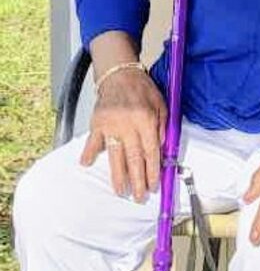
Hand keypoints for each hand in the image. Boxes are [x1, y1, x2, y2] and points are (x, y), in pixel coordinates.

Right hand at [80, 68, 167, 200]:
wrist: (120, 74)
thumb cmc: (142, 89)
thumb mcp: (161, 104)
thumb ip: (163, 127)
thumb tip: (162, 151)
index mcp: (146, 120)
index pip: (151, 151)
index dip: (153, 170)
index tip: (154, 185)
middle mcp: (128, 124)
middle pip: (134, 158)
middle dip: (138, 180)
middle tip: (140, 196)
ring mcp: (110, 125)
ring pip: (115, 156)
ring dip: (118, 176)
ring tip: (121, 191)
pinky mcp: (97, 123)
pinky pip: (92, 141)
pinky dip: (88, 153)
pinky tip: (86, 164)